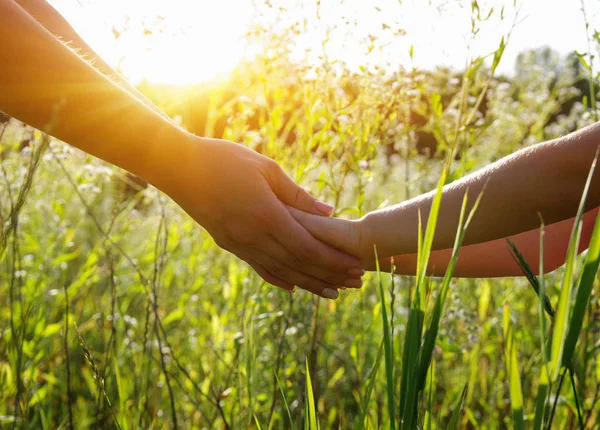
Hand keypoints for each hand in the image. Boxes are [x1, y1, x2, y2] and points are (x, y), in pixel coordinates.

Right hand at [155, 135, 363, 298]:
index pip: (308, 248)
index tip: (357, 266)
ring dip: (309, 283)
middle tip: (356, 284)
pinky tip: (293, 286)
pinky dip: (278, 279)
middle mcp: (253, 236)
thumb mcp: (266, 169)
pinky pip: (258, 267)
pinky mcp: (229, 244)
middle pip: (299, 265)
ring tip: (333, 292)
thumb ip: (298, 195)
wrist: (179, 168)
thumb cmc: (224, 160)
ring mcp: (239, 244)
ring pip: (281, 271)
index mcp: (266, 215)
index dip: (334, 261)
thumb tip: (330, 212)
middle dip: (330, 275)